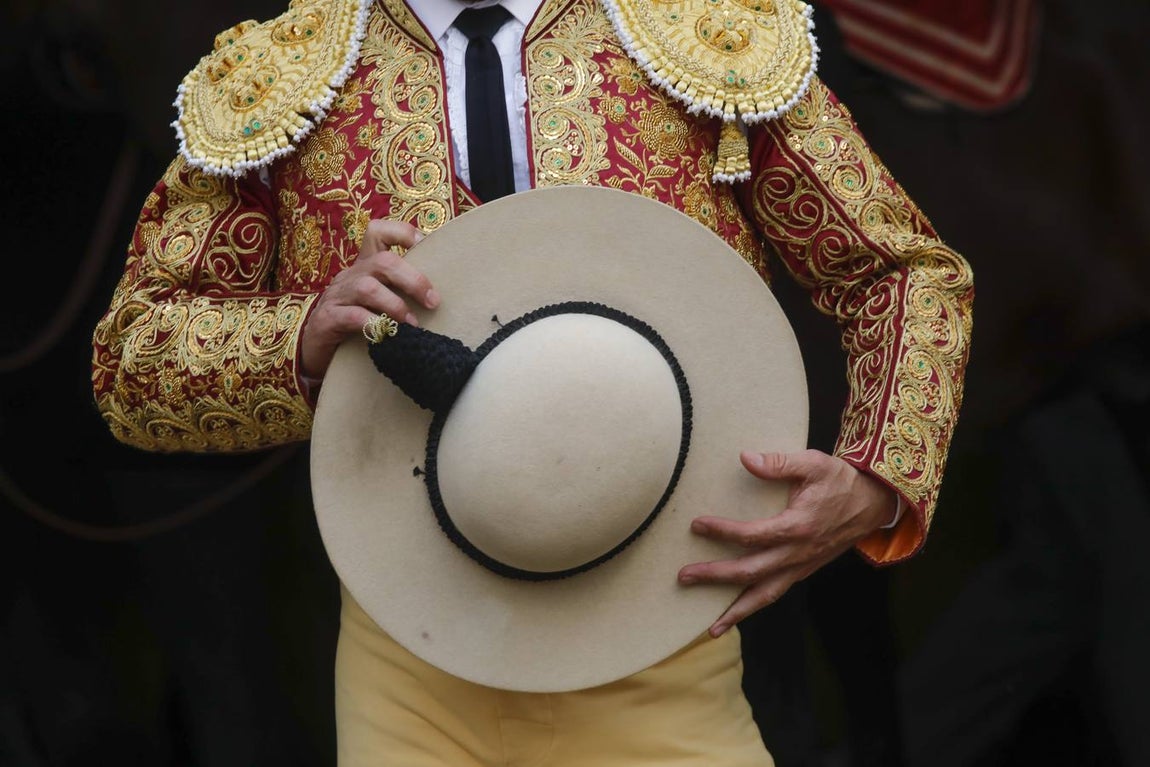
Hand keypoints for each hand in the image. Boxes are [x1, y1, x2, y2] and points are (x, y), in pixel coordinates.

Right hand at [300, 219, 439, 378]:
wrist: (315, 350)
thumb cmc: (355, 324)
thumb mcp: (377, 302)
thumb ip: (399, 293)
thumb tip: (438, 298)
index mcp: (364, 267)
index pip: (377, 232)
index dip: (402, 232)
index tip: (425, 247)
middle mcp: (350, 276)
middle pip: (383, 262)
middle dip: (413, 280)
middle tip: (433, 301)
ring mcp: (336, 296)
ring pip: (368, 288)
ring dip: (396, 305)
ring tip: (413, 324)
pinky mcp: (326, 319)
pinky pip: (352, 316)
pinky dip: (375, 324)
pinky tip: (388, 336)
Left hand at [678, 449, 895, 636]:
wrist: (872, 503)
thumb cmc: (840, 481)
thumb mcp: (814, 463)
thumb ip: (779, 462)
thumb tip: (745, 458)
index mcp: (798, 527)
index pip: (753, 535)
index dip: (723, 532)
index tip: (697, 525)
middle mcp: (798, 554)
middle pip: (751, 572)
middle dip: (716, 577)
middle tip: (684, 576)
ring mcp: (801, 566)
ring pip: (765, 595)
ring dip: (736, 612)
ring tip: (710, 628)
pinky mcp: (803, 571)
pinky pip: (776, 593)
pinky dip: (754, 607)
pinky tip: (735, 615)